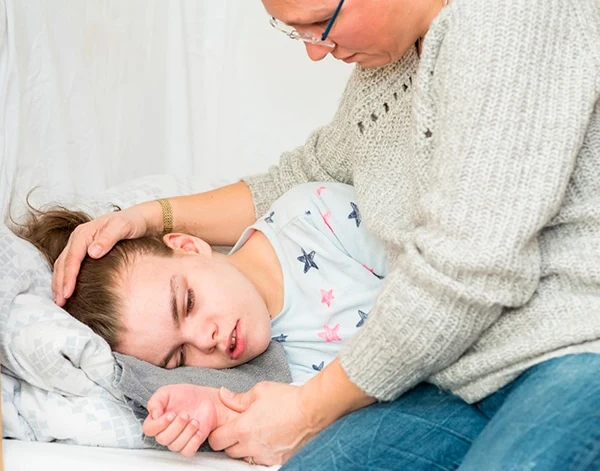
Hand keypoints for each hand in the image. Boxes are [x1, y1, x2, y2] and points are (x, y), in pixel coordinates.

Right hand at [52, 202, 156, 305]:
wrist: (137, 219)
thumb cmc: (131, 222)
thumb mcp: (122, 227)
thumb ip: (108, 239)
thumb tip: (92, 252)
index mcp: (84, 233)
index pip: (72, 258)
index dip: (68, 277)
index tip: (68, 293)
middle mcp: (77, 238)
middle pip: (62, 263)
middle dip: (59, 283)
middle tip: (60, 303)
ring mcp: (79, 245)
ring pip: (62, 265)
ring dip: (58, 283)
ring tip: (60, 301)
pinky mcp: (83, 251)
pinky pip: (69, 265)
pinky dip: (65, 278)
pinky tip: (67, 291)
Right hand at [143, 384, 237, 456]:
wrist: (206, 399)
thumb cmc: (186, 396)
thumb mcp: (167, 392)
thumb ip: (156, 401)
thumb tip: (153, 414)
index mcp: (157, 420)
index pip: (149, 430)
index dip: (159, 424)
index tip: (171, 414)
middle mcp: (166, 432)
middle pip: (162, 439)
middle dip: (176, 426)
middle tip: (185, 414)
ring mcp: (178, 439)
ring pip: (175, 446)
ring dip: (186, 432)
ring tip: (194, 421)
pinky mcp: (190, 444)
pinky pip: (187, 451)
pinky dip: (194, 441)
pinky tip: (198, 430)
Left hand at [208, 360, 374, 465]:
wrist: (312, 410)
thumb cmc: (287, 399)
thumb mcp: (260, 391)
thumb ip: (238, 398)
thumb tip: (223, 395)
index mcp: (242, 428)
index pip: (216, 440)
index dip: (217, 433)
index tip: (223, 426)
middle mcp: (251, 446)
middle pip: (228, 452)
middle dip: (230, 441)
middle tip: (239, 428)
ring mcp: (265, 456)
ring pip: (245, 458)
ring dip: (245, 448)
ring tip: (255, 433)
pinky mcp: (278, 459)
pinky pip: (261, 460)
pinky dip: (260, 452)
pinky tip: (268, 439)